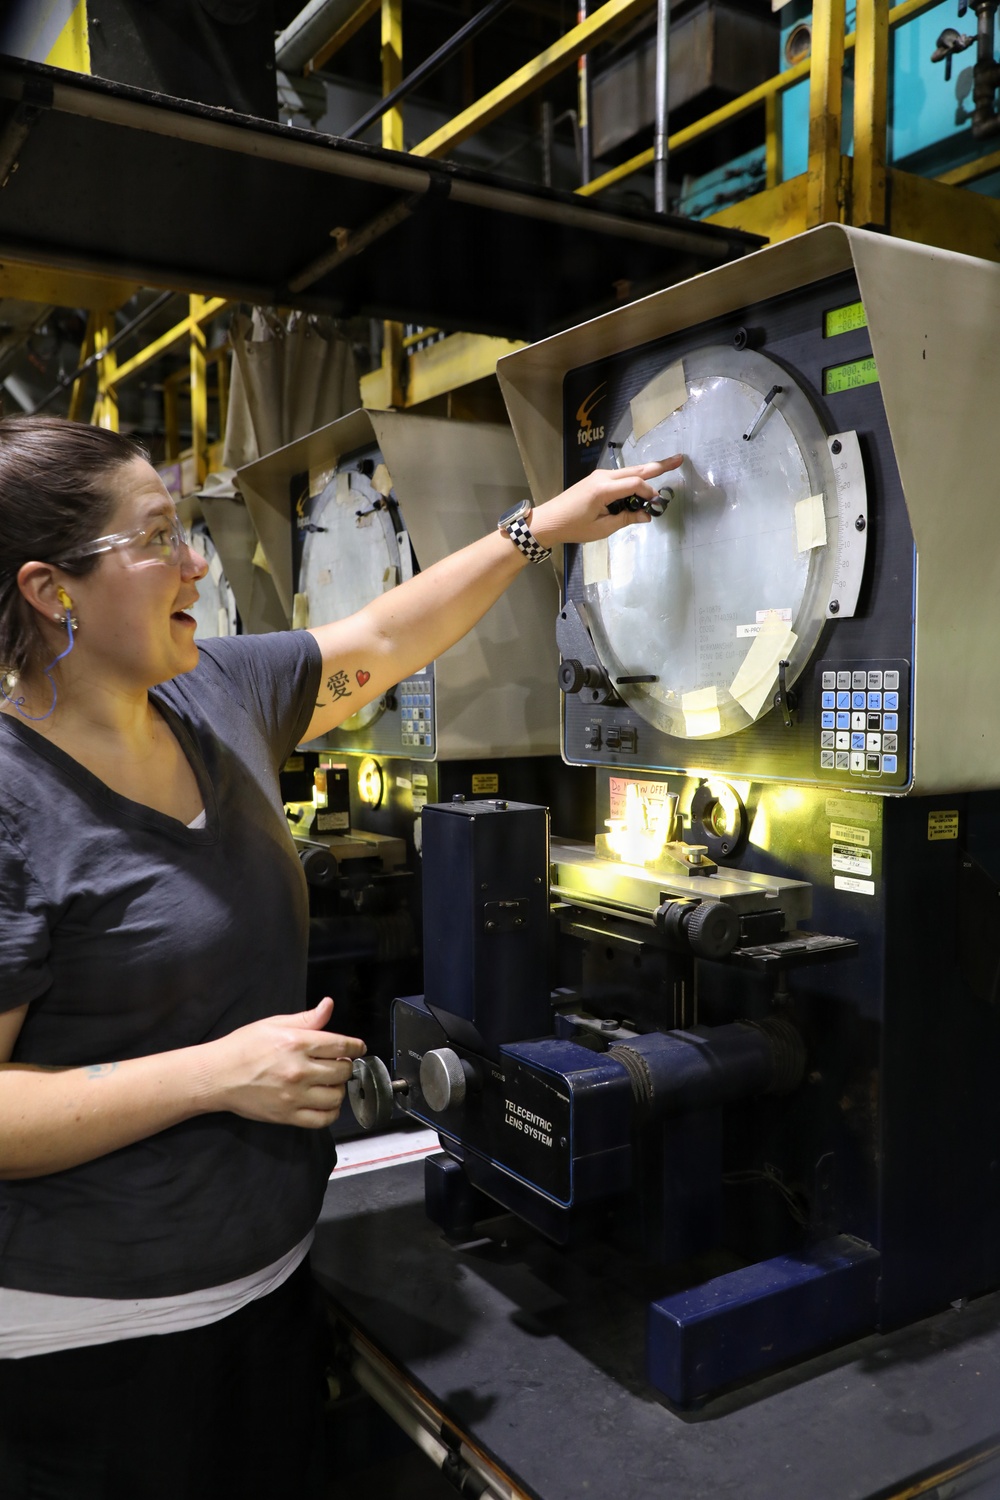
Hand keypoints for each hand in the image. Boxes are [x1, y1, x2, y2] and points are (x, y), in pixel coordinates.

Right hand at [201, 996, 365, 1128]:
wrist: (216, 1076)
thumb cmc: (243, 1047)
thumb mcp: (274, 1024)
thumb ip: (306, 1018)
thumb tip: (328, 1005)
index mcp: (297, 1043)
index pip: (341, 1045)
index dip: (355, 1046)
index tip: (358, 1048)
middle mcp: (299, 1070)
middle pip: (343, 1070)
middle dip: (345, 1065)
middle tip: (338, 1063)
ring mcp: (294, 1096)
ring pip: (336, 1095)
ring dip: (338, 1088)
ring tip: (330, 1082)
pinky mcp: (287, 1115)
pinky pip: (322, 1119)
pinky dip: (331, 1112)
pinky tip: (326, 1102)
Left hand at [529, 456, 683, 549]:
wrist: (549, 520)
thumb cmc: (573, 527)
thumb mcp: (602, 528)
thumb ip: (626, 519)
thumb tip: (647, 515)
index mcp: (603, 489)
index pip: (635, 484)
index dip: (649, 492)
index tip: (657, 503)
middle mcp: (603, 477)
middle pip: (636, 469)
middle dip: (658, 466)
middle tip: (679, 459)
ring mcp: (599, 476)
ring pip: (629, 471)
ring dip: (647, 470)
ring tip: (667, 466)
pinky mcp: (596, 479)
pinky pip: (620, 476)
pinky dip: (634, 478)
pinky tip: (644, 482)